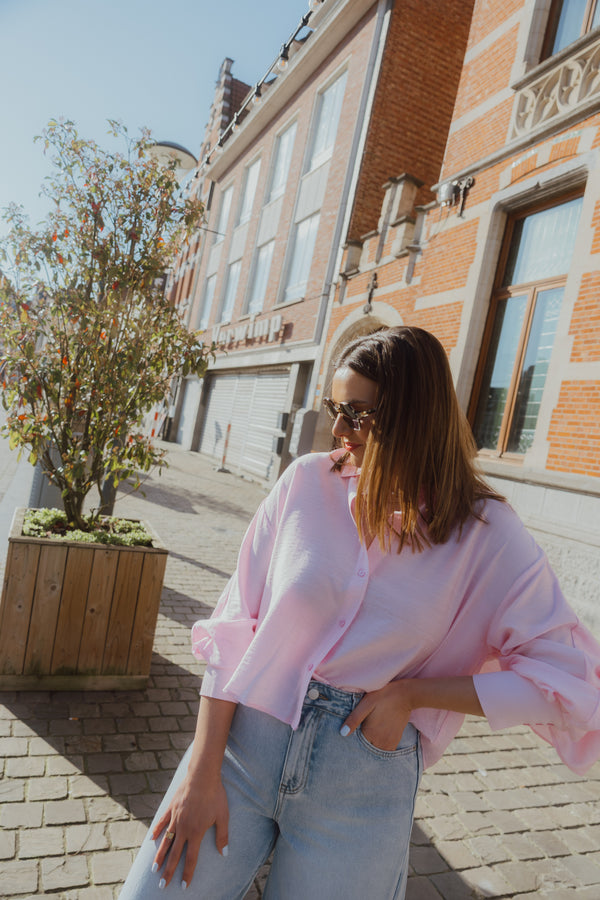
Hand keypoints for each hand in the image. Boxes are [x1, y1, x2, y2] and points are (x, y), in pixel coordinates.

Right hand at [150, 772, 228, 888]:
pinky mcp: (171, 808)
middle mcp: (183, 828)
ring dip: (159, 856)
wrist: (202, 775)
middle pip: (174, 854)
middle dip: (168, 871)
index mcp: (196, 832)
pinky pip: (162, 822)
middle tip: (162, 885)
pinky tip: (152, 839)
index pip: (191, 858)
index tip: (183, 886)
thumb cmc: (215, 795)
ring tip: (154, 869)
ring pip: (165, 841)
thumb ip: (222, 836)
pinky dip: (157, 831)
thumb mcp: (223, 816)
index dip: (187, 873)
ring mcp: (175, 818)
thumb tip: (224, 853)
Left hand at [340, 681, 411, 750]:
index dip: (352, 742)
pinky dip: (380, 747)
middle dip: (361, 747)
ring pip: (376, 752)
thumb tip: (342, 733)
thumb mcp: (365, 704)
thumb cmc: (383, 697)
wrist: (405, 695)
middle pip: (367, 750)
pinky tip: (376, 739)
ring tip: (368, 737)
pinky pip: (386, 750)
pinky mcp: (396, 740)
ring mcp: (390, 742)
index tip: (350, 737)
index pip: (357, 746)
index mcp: (370, 734)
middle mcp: (380, 742)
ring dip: (371, 747)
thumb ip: (354, 719)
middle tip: (359, 734)